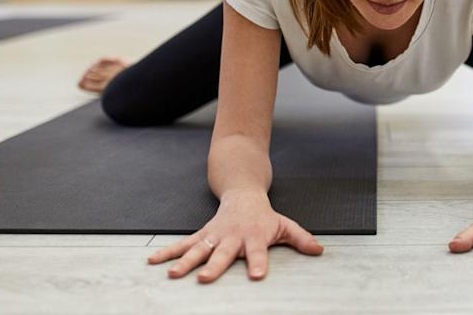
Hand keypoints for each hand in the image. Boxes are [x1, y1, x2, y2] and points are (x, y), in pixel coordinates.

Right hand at [146, 190, 323, 282]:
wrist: (243, 194)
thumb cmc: (264, 216)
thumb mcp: (284, 225)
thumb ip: (300, 238)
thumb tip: (319, 250)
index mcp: (254, 237)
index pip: (258, 252)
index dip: (258, 263)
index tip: (256, 275)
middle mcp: (232, 237)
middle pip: (223, 253)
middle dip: (214, 266)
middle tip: (204, 278)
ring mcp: (214, 236)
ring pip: (198, 249)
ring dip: (185, 261)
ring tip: (173, 274)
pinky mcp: (202, 235)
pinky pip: (183, 245)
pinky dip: (168, 252)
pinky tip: (153, 262)